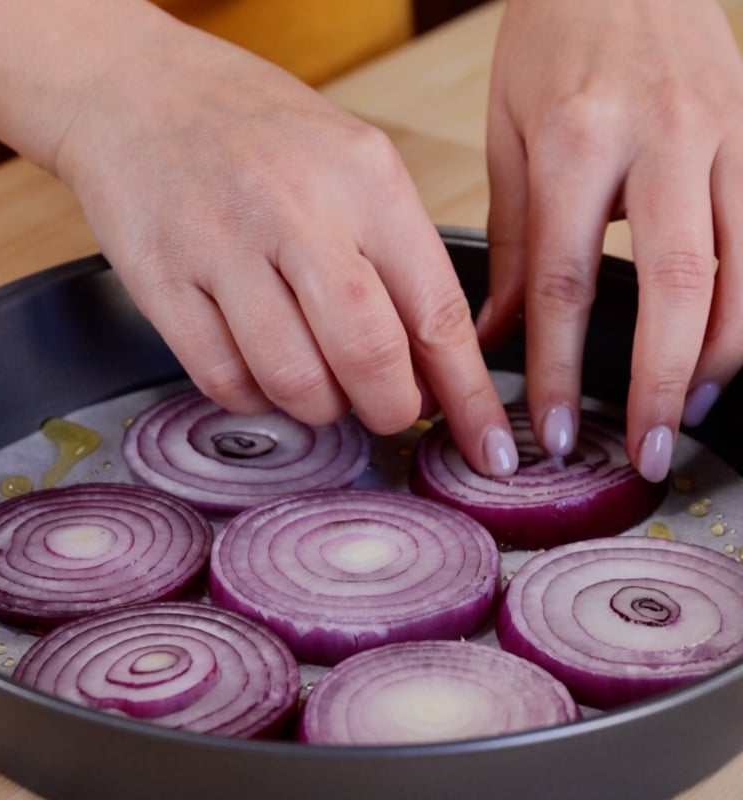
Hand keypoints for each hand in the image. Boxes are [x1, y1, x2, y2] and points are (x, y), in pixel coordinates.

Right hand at [49, 4, 518, 474]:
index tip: (488, 448)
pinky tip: (260, 369)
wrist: (135, 90)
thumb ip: (396, 262)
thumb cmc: (256, 132)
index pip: (437, 312)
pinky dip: (255, 397)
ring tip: (317, 379)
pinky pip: (225, 381)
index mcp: (365, 179)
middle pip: (368, 357)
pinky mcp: (161, 282)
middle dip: (389, 409)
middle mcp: (297, 211)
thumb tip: (430, 370)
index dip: (469, 396)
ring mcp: (222, 246)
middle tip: (387, 410)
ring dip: (319, 407)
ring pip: (294, 382)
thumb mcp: (351, 166)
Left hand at [481, 0, 742, 481]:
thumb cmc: (551, 42)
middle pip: (673, 288)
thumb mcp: (507, 136)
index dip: (558, 370)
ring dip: (716, 358)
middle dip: (656, 384)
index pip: (566, 283)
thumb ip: (511, 243)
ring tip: (682, 412)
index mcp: (576, 142)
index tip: (552, 430)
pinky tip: (720, 349)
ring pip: (741, 271)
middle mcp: (660, 140)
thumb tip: (495, 333)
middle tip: (644, 451)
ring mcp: (723, 136)